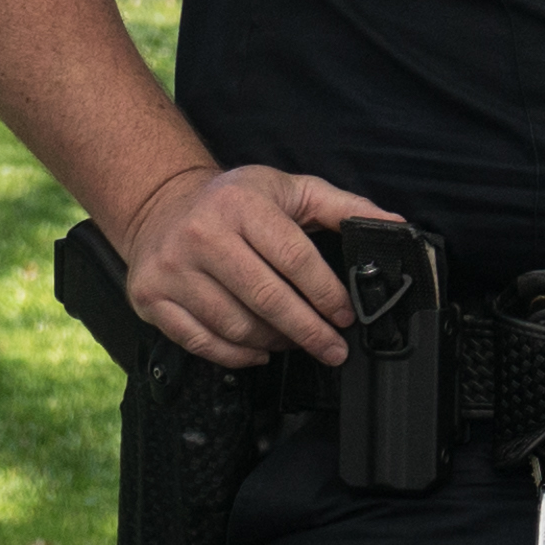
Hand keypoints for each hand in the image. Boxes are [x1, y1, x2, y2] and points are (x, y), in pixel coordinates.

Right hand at [116, 161, 402, 367]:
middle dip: (310, 331)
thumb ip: (341, 206)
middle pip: (267, 300)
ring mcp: (172, 269)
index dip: (326, 294)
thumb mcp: (289, 189)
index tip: (346, 315)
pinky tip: (260, 349)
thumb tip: (393, 224)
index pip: (294, 259)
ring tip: (295, 341)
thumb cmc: (234, 201)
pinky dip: (237, 355)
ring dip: (276, 343)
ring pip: (237, 326)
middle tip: (334, 348)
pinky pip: (201, 342)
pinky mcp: (151, 297)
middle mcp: (201, 235)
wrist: (160, 205)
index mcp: (241, 205)